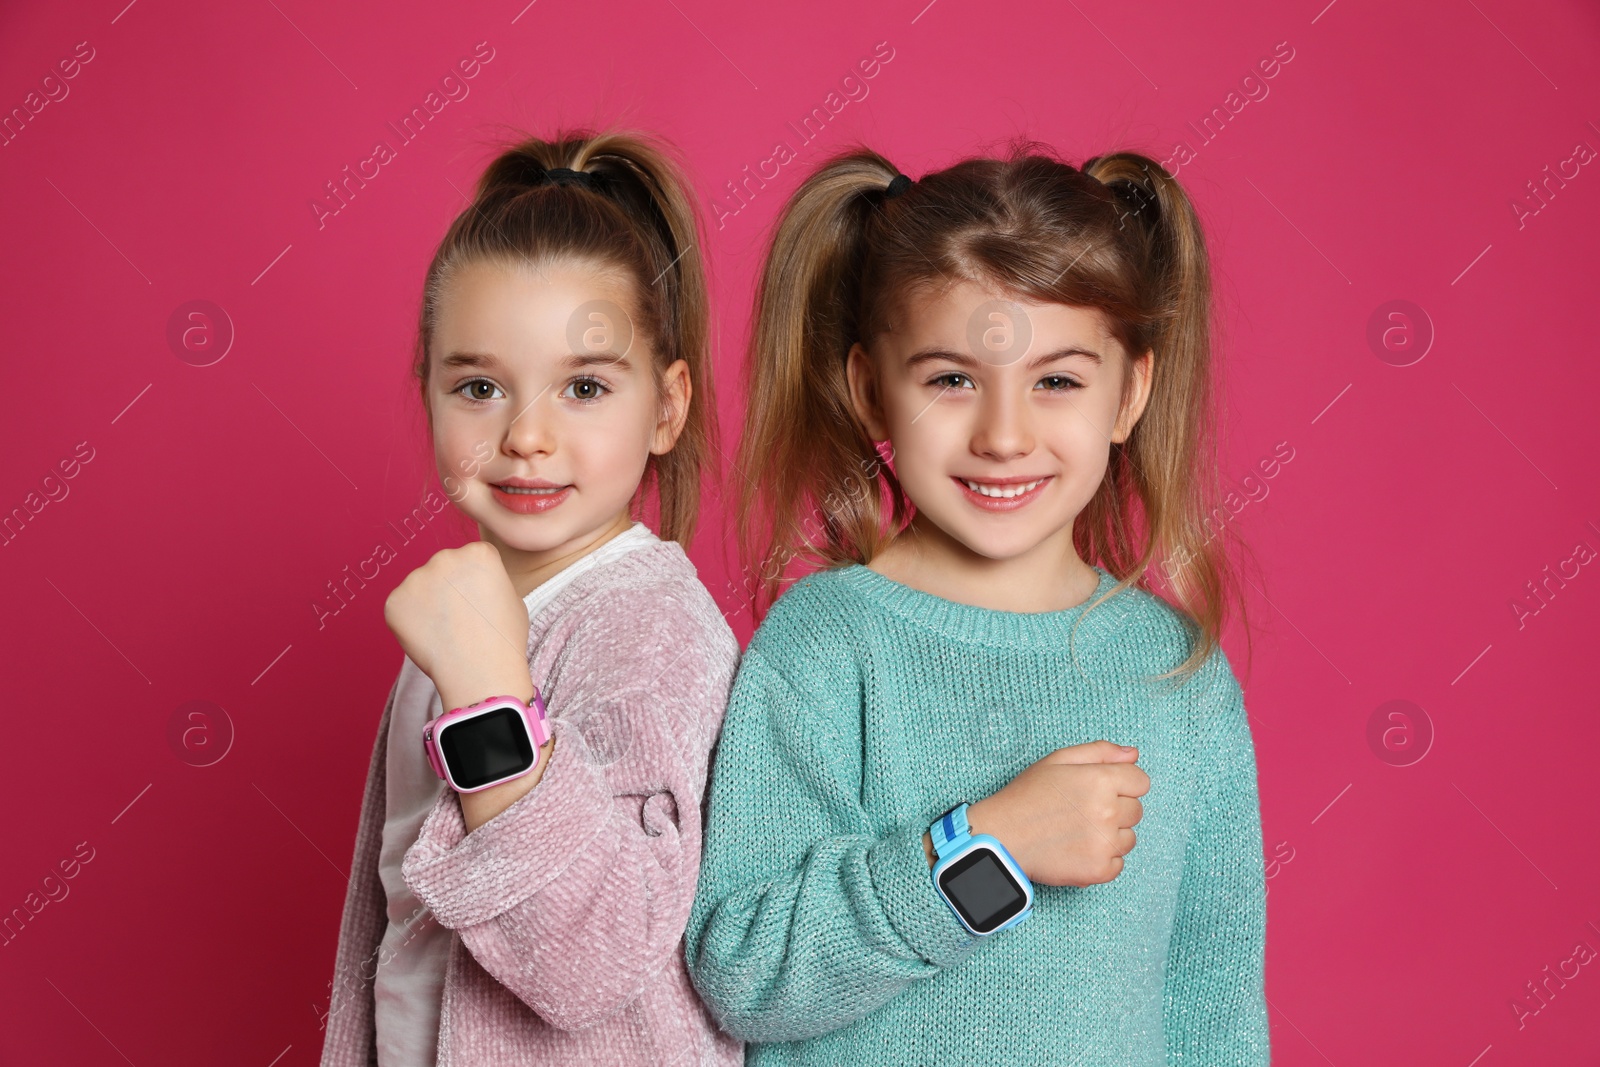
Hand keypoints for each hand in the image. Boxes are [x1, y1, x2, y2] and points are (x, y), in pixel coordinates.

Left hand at [384, 541, 532, 707]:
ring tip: (445, 633)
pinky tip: (429, 639)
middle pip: (443, 568)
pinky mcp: (394, 601)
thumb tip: (471, 584)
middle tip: (460, 621)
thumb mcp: (512, 598)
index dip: (475, 584)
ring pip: (420, 587)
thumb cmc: (503, 640)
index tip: (479, 604)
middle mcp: (445, 557)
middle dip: (448, 589)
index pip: (471, 559)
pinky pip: (402, 607)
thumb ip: (488, 581)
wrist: (481, 673)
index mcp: (478, 552)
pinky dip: (410, 622)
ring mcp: (416, 578)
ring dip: (428, 604)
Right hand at [965, 740, 1148, 886]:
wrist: (1001, 837)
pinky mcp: (1099, 870)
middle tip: (1082, 811)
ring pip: (1129, 838)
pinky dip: (1102, 860)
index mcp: (1100, 780)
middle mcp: (1108, 812)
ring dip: (1111, 835)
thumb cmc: (1026, 796)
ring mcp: (1105, 843)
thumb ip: (1099, 752)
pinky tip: (1078, 850)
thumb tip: (1134, 754)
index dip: (1121, 784)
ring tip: (1078, 832)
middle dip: (1116, 809)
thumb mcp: (1057, 760)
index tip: (1099, 790)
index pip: (1141, 781)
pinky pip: (1118, 864)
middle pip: (1136, 810)